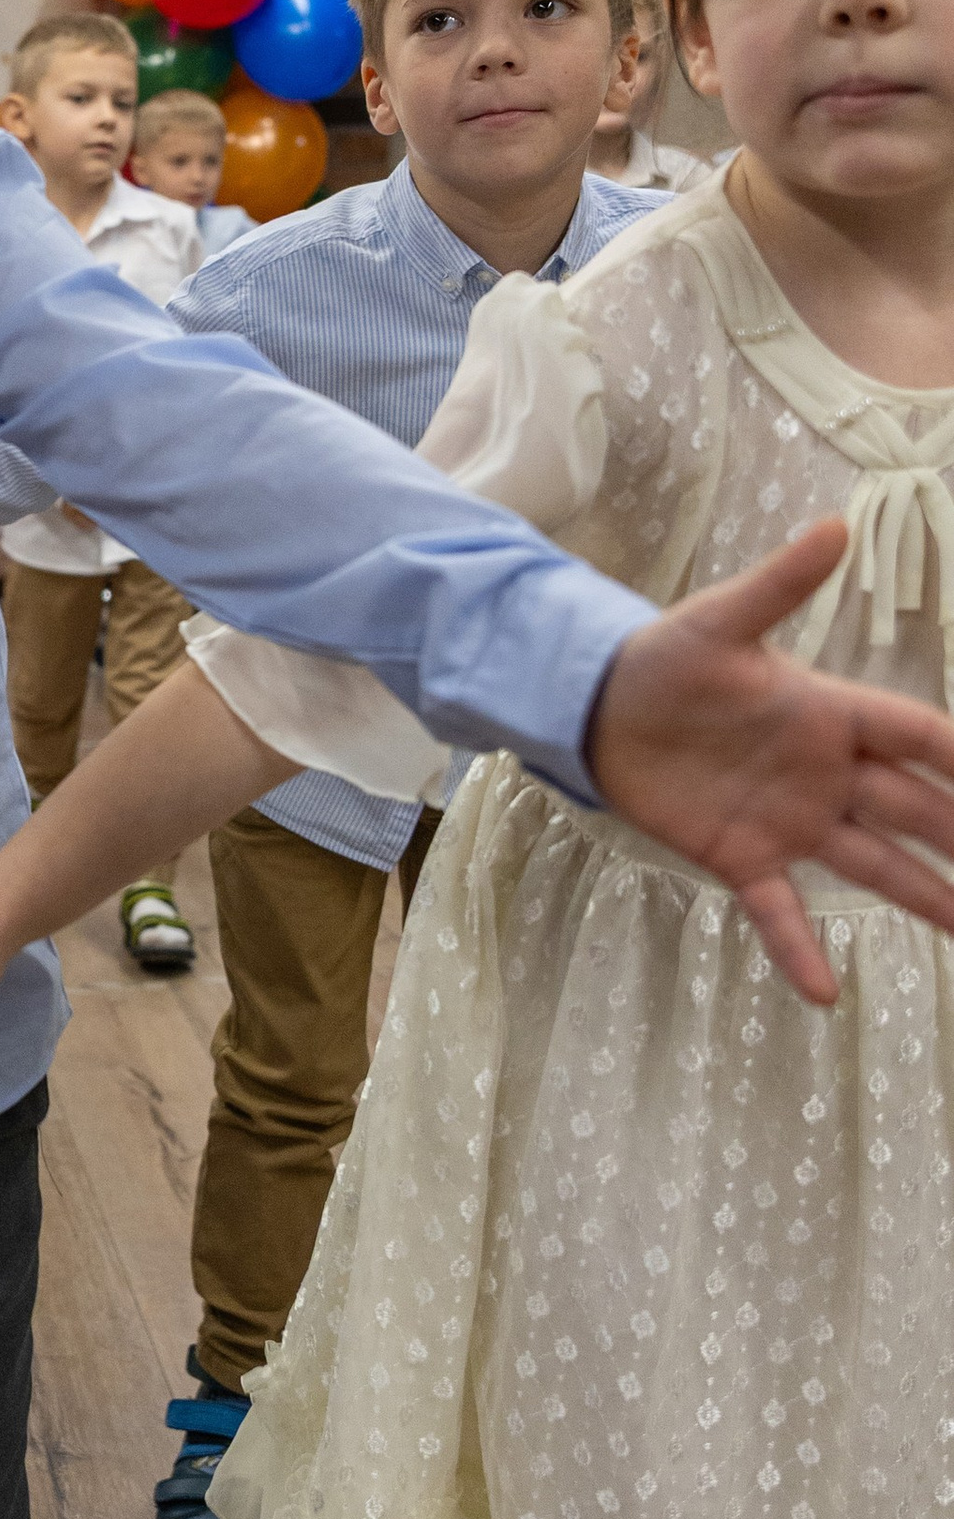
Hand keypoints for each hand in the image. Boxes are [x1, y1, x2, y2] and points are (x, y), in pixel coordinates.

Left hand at [589, 516, 953, 1005]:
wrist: (597, 706)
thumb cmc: (665, 657)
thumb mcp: (719, 620)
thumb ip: (779, 585)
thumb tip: (832, 525)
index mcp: (831, 713)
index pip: (919, 736)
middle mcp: (826, 773)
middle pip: (916, 809)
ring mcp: (790, 820)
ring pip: (875, 865)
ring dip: (925, 898)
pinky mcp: (742, 857)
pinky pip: (780, 911)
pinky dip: (799, 950)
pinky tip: (826, 994)